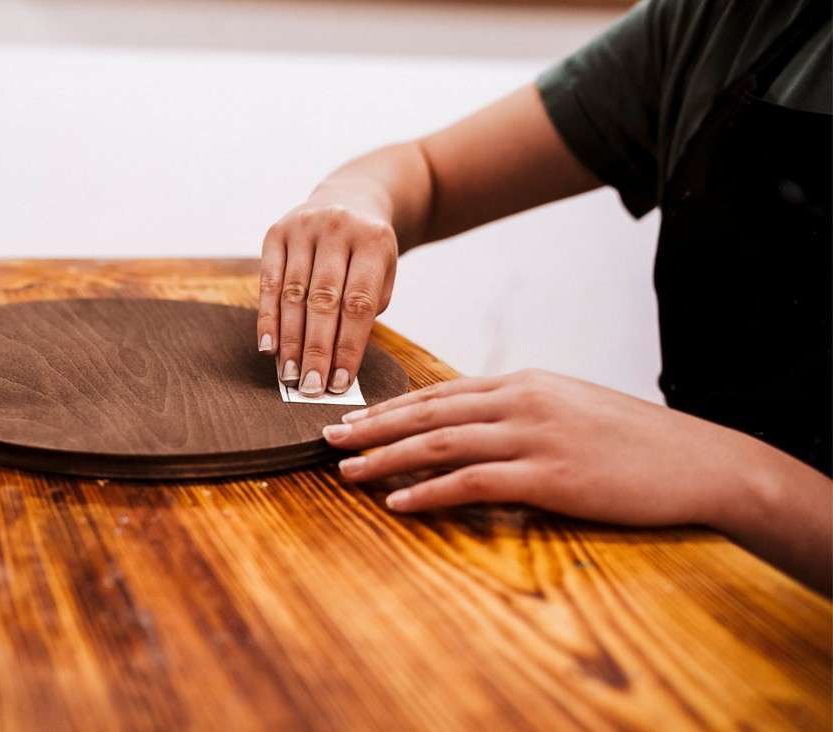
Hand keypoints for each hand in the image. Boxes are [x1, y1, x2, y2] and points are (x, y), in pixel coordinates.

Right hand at [258, 197, 397, 395]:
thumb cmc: (367, 253)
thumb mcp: (384, 273)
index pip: (358, 303)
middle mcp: (337, 228)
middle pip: (323, 300)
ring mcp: (303, 227)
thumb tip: (336, 364)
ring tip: (289, 376)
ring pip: (292, 294)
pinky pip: (268, 282)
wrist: (351, 199)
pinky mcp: (276, 232)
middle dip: (315, 349)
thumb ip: (364, 311)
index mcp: (373, 240)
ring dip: (289, 340)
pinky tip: (268, 347)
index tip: (340, 383)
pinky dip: (267, 318)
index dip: (347, 346)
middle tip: (310, 387)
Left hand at [322, 369, 792, 527]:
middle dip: (372, 428)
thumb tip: (472, 422)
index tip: (351, 419)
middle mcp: (520, 401)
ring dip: (386, 459)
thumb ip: (519, 412)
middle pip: (428, 413)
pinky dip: (428, 492)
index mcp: (523, 383)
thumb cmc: (634, 441)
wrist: (701, 461)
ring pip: (440, 443)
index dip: (389, 408)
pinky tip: (397, 502)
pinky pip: (473, 483)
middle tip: (328, 440)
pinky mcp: (550, 475)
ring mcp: (534, 436)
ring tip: (346, 472)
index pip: (439, 393)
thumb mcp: (570, 409)